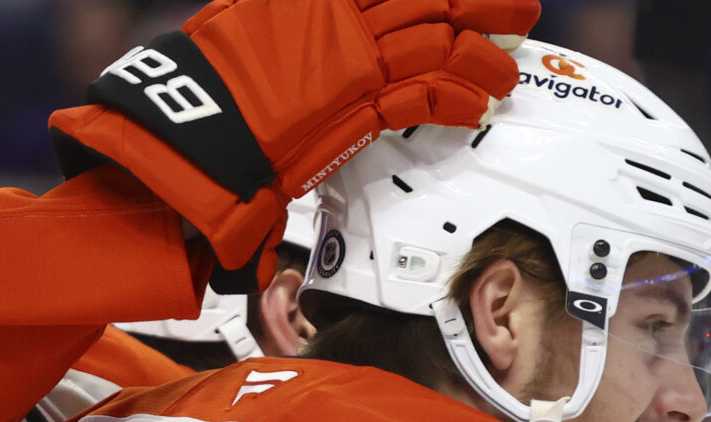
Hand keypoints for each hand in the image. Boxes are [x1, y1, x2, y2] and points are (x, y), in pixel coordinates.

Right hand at [49, 0, 536, 266]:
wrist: (191, 121)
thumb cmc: (213, 80)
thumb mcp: (253, 22)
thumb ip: (297, 20)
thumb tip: (319, 20)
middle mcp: (343, 16)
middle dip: (483, 0)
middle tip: (518, 5)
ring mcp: (355, 57)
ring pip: (440, 40)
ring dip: (483, 53)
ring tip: (507, 66)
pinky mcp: (359, 103)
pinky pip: (425, 92)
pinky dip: (459, 96)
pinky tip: (480, 102)